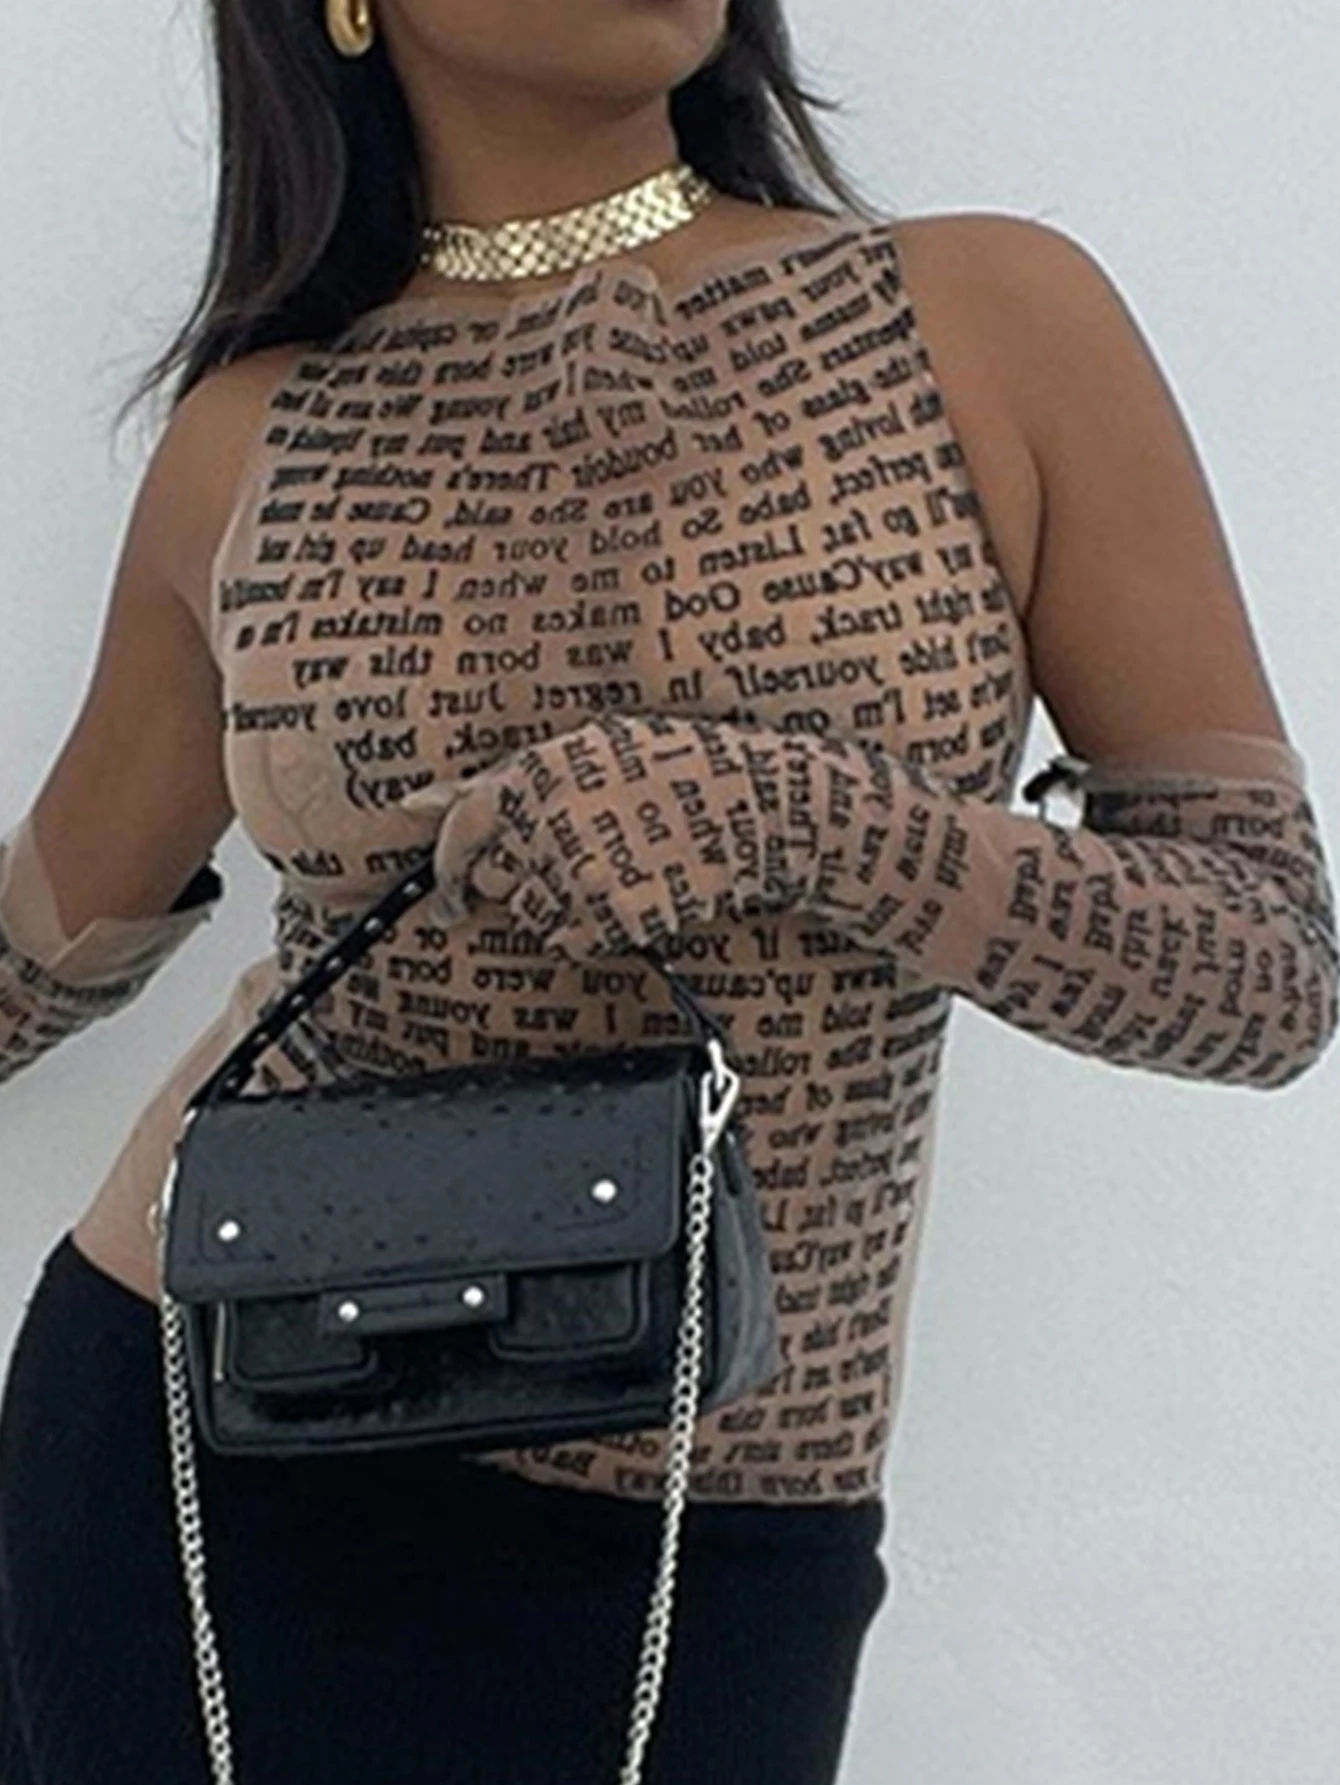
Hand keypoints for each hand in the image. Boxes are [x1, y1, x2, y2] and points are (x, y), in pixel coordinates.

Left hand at [394, 712, 902, 961]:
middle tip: (573, 862)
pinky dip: (593, 932)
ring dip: (560, 905)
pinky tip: (631, 896)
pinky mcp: (612, 917)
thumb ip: (499, 780)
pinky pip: (572, 942)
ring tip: (615, 870)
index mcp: (539, 771)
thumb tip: (413, 807)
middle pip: (494, 879)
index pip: (460, 827)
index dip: (450, 866)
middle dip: (521, 878)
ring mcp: (581, 873)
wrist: (759, 809)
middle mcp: (551, 822)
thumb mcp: (589, 747)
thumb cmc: (677, 768)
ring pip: (532, 915)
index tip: (452, 891)